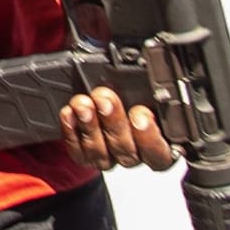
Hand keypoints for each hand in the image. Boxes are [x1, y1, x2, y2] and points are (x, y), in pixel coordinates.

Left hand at [59, 88, 174, 171]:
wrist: (102, 98)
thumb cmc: (130, 93)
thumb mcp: (142, 87)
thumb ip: (146, 88)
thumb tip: (146, 70)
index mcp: (158, 143)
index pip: (160, 153)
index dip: (150, 138)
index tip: (140, 113)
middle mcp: (134, 154)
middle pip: (126, 149)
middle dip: (113, 121)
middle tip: (103, 98)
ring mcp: (109, 158)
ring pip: (100, 152)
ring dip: (89, 125)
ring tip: (82, 104)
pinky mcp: (86, 157)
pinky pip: (78, 152)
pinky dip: (71, 132)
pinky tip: (68, 114)